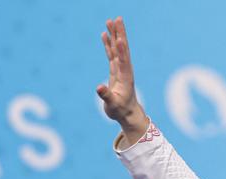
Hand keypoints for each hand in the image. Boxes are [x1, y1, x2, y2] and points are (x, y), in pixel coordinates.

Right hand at [97, 16, 147, 143]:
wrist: (126, 113)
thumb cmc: (120, 110)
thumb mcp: (113, 105)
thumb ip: (106, 96)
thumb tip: (99, 87)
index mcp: (125, 77)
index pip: (123, 60)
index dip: (121, 50)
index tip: (118, 38)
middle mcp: (124, 70)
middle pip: (122, 49)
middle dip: (120, 34)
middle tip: (117, 19)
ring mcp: (120, 68)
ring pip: (117, 48)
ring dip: (114, 35)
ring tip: (110, 21)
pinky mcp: (115, 70)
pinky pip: (112, 53)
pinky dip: (108, 44)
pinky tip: (105, 34)